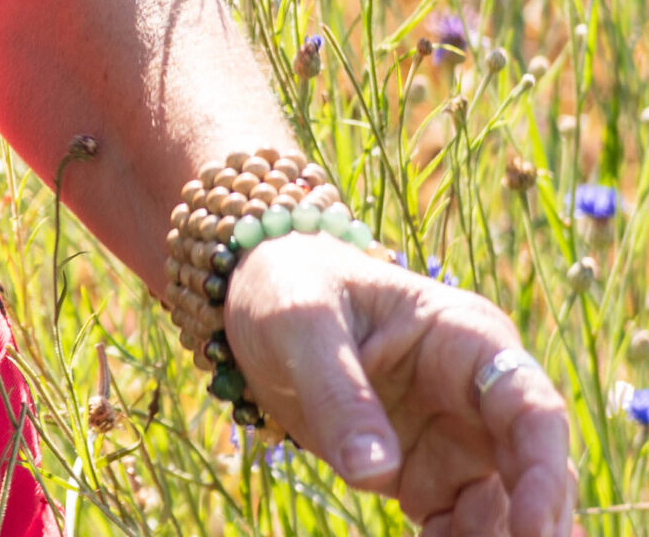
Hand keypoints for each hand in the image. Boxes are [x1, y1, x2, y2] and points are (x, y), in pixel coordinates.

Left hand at [224, 231, 575, 535]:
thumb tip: (377, 471)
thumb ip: (339, 391)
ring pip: (504, 510)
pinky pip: (463, 527)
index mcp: (463, 337)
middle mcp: (475, 393)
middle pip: (532, 473)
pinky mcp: (428, 475)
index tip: (536, 532)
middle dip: (529, 526)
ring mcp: (456, 439)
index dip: (545, 474)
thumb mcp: (300, 323)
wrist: (251, 301)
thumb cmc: (286, 285)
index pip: (531, 409)